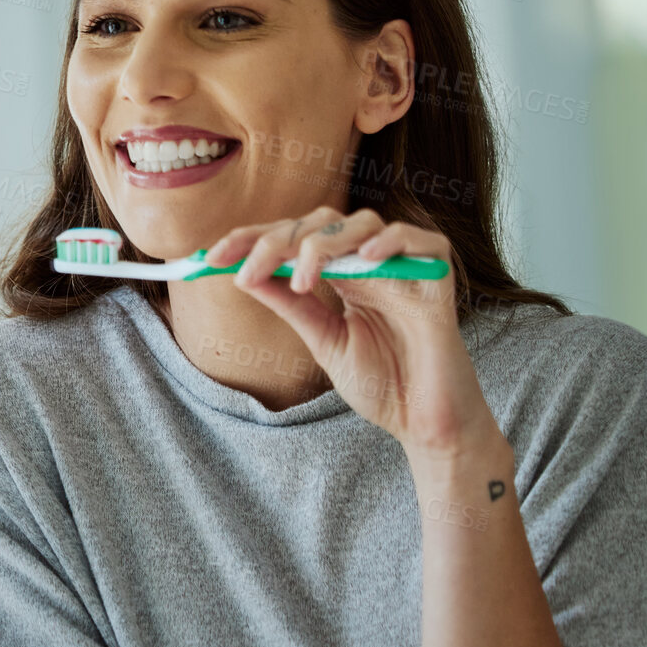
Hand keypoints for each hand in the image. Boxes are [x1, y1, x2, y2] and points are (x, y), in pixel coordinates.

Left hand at [205, 207, 502, 470]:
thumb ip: (292, 306)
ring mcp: (404, 266)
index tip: (209, 257)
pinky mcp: (438, 277)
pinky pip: (419, 239)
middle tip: (246, 269)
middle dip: (275, 240)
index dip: (252, 240)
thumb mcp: (323, 340)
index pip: (294, 239)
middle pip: (320, 223)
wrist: (426, 424)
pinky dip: (390, 241)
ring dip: (322, 244)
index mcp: (342, 274)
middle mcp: (371, 263)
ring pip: (362, 222)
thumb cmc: (383, 384)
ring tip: (301, 279)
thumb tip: (245, 275)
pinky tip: (364, 260)